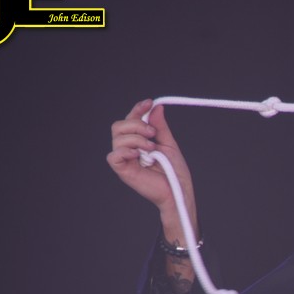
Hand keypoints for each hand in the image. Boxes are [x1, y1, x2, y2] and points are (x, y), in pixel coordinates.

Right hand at [107, 99, 198, 240]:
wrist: (179, 190)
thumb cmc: (175, 171)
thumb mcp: (168, 144)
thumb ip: (160, 127)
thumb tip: (156, 107)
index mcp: (138, 141)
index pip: (130, 120)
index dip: (137, 109)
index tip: (149, 103)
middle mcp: (129, 148)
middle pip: (119, 126)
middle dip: (136, 124)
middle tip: (153, 133)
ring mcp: (125, 159)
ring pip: (118, 138)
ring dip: (137, 138)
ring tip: (152, 148)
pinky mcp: (123, 171)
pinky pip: (114, 156)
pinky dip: (126, 151)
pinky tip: (139, 154)